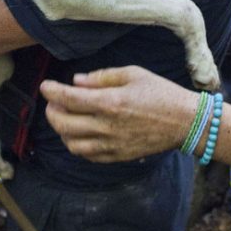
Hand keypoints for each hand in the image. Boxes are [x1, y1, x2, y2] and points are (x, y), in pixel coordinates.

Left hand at [42, 66, 197, 162]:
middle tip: (54, 102)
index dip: (52, 92)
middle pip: (64, 124)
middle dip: (52, 111)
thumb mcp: (133, 74)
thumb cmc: (161, 93)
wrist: (185, 122)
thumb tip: (77, 81)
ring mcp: (111, 145)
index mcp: (111, 102)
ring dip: (62, 130)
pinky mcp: (117, 156)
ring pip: (72, 144)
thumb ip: (102, 77)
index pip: (69, 99)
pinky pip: (87, 155)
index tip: (45, 86)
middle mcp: (107, 126)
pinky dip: (77, 145)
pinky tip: (79, 133)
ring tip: (65, 117)